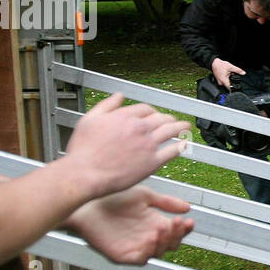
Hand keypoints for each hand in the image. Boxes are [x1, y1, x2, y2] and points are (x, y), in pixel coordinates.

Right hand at [63, 93, 190, 197]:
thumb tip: (119, 96)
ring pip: (170, 131)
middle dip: (168, 118)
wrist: (85, 174)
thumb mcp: (89, 119)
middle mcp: (139, 128)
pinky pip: (172, 151)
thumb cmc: (83, 151)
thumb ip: (106, 105)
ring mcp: (148, 145)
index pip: (145, 109)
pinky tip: (184, 144)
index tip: (153, 115)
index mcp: (125, 117)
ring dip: (180, 127)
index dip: (151, 111)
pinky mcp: (152, 162)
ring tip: (185, 127)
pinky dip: (180, 146)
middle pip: (161, 118)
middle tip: (172, 121)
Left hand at [67, 186, 193, 264]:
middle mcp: (148, 238)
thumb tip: (188, 208)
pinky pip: (140, 259)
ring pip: (158, 253)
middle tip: (177, 223)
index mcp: (155, 224)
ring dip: (164, 242)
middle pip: (170, 244)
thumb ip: (165, 202)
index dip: (184, 229)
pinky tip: (150, 239)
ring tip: (163, 228)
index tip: (189, 221)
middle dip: (176, 235)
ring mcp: (135, 248)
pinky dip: (147, 252)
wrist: (87, 204)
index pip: (175, 232)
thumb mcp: (144, 196)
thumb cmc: (113, 198)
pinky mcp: (122, 256)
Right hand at [211, 58, 245, 89]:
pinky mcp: (218, 80)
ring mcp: (219, 82)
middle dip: (231, 83)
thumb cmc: (220, 65)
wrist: (214, 63)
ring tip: (228, 75)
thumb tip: (243, 73)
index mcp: (223, 80)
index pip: (229, 88)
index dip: (234, 88)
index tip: (237, 87)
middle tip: (232, 76)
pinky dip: (226, 79)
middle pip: (228, 86)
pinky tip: (226, 75)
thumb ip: (238, 70)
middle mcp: (220, 82)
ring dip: (229, 81)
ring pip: (226, 84)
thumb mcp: (231, 67)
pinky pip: (223, 82)